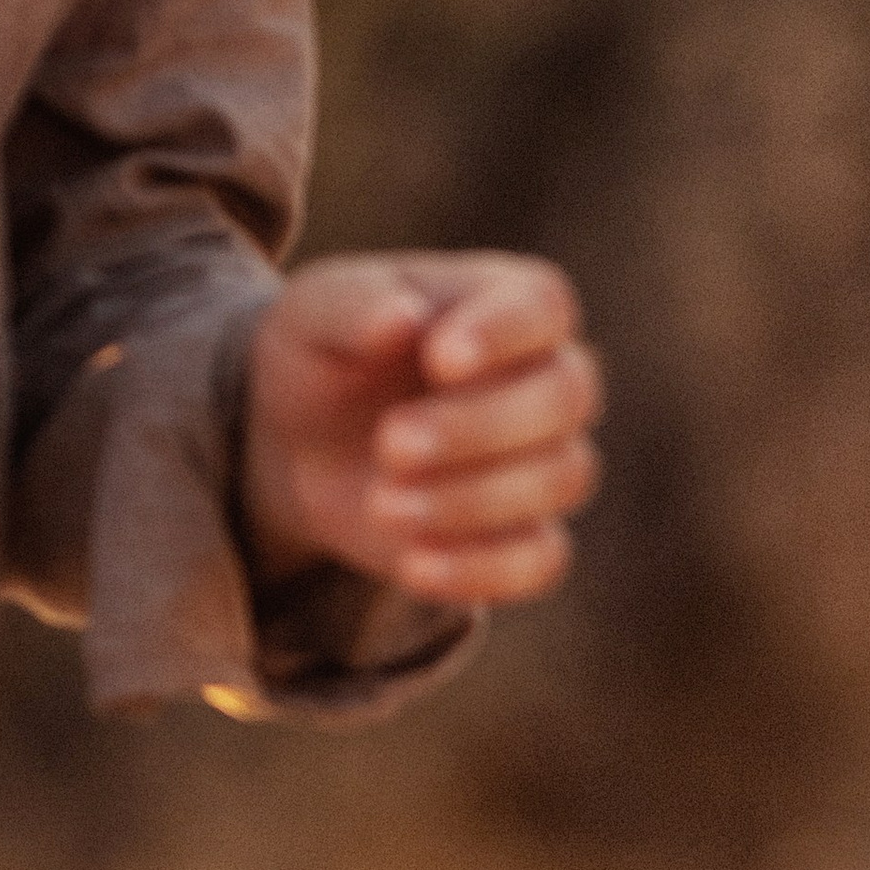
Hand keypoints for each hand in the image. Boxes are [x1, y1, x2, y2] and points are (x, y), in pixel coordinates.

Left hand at [240, 251, 601, 605]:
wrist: (303, 447)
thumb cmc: (325, 359)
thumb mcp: (313, 316)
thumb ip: (354, 305)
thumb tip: (404, 316)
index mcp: (509, 302)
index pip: (544, 306)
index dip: (503, 334)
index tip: (438, 360)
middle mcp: (549, 379)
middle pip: (565, 397)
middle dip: (478, 426)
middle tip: (390, 444)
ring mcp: (549, 462)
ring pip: (559, 478)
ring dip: (471, 499)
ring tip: (381, 505)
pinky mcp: (529, 538)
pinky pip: (541, 559)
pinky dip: (482, 568)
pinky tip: (413, 566)